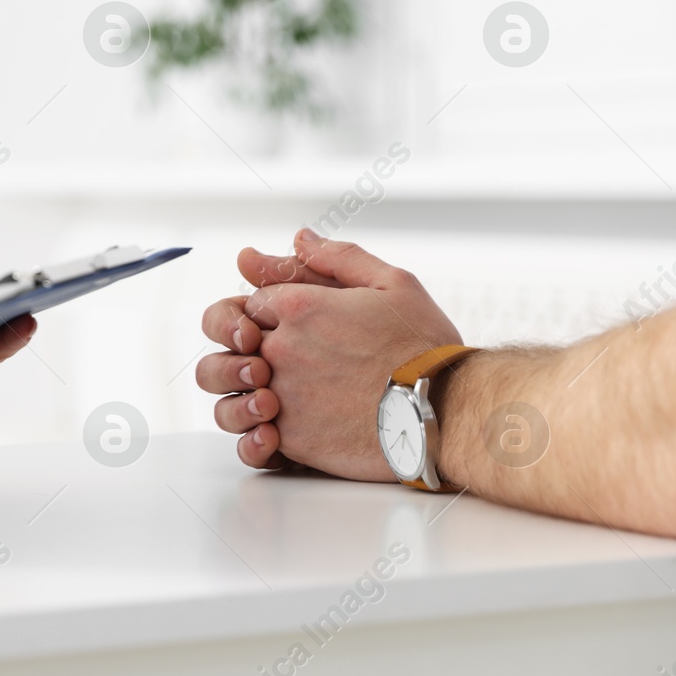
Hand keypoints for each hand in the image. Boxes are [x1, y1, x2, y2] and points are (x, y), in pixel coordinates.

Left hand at [196, 228, 459, 479]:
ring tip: (279, 394)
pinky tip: (283, 427)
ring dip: (244, 388)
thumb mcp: (392, 283)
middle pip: (230, 340)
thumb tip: (298, 238)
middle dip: (245, 345)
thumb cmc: (423, 347)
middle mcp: (280, 347)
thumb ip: (337, 258)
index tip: (293, 327)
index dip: (268, 313)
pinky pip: (250, 433)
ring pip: (229, 388)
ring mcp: (281, 393)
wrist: (446, 412)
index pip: (253, 301)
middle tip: (275, 357)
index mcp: (298, 306)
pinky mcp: (290, 437)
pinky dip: (258, 431)